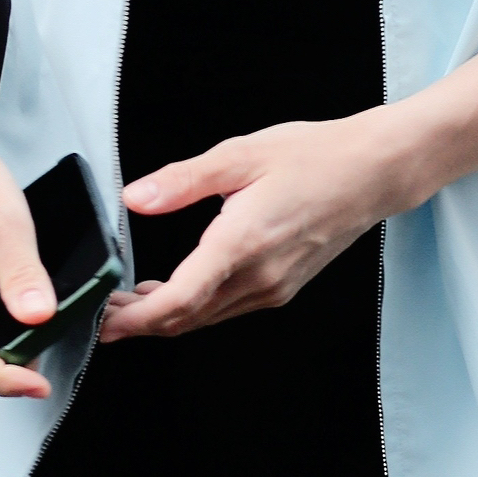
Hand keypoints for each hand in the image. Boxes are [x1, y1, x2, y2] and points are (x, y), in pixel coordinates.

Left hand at [98, 113, 412, 341]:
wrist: (373, 171)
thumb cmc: (316, 156)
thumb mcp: (241, 154)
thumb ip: (183, 180)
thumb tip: (136, 198)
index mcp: (243, 242)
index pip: (179, 300)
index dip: (135, 318)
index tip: (104, 321)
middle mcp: (260, 276)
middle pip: (187, 319)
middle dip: (140, 322)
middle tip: (103, 312)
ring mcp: (274, 286)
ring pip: (207, 318)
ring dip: (166, 316)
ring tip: (131, 300)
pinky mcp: (283, 285)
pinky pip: (229, 308)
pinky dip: (196, 307)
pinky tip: (178, 288)